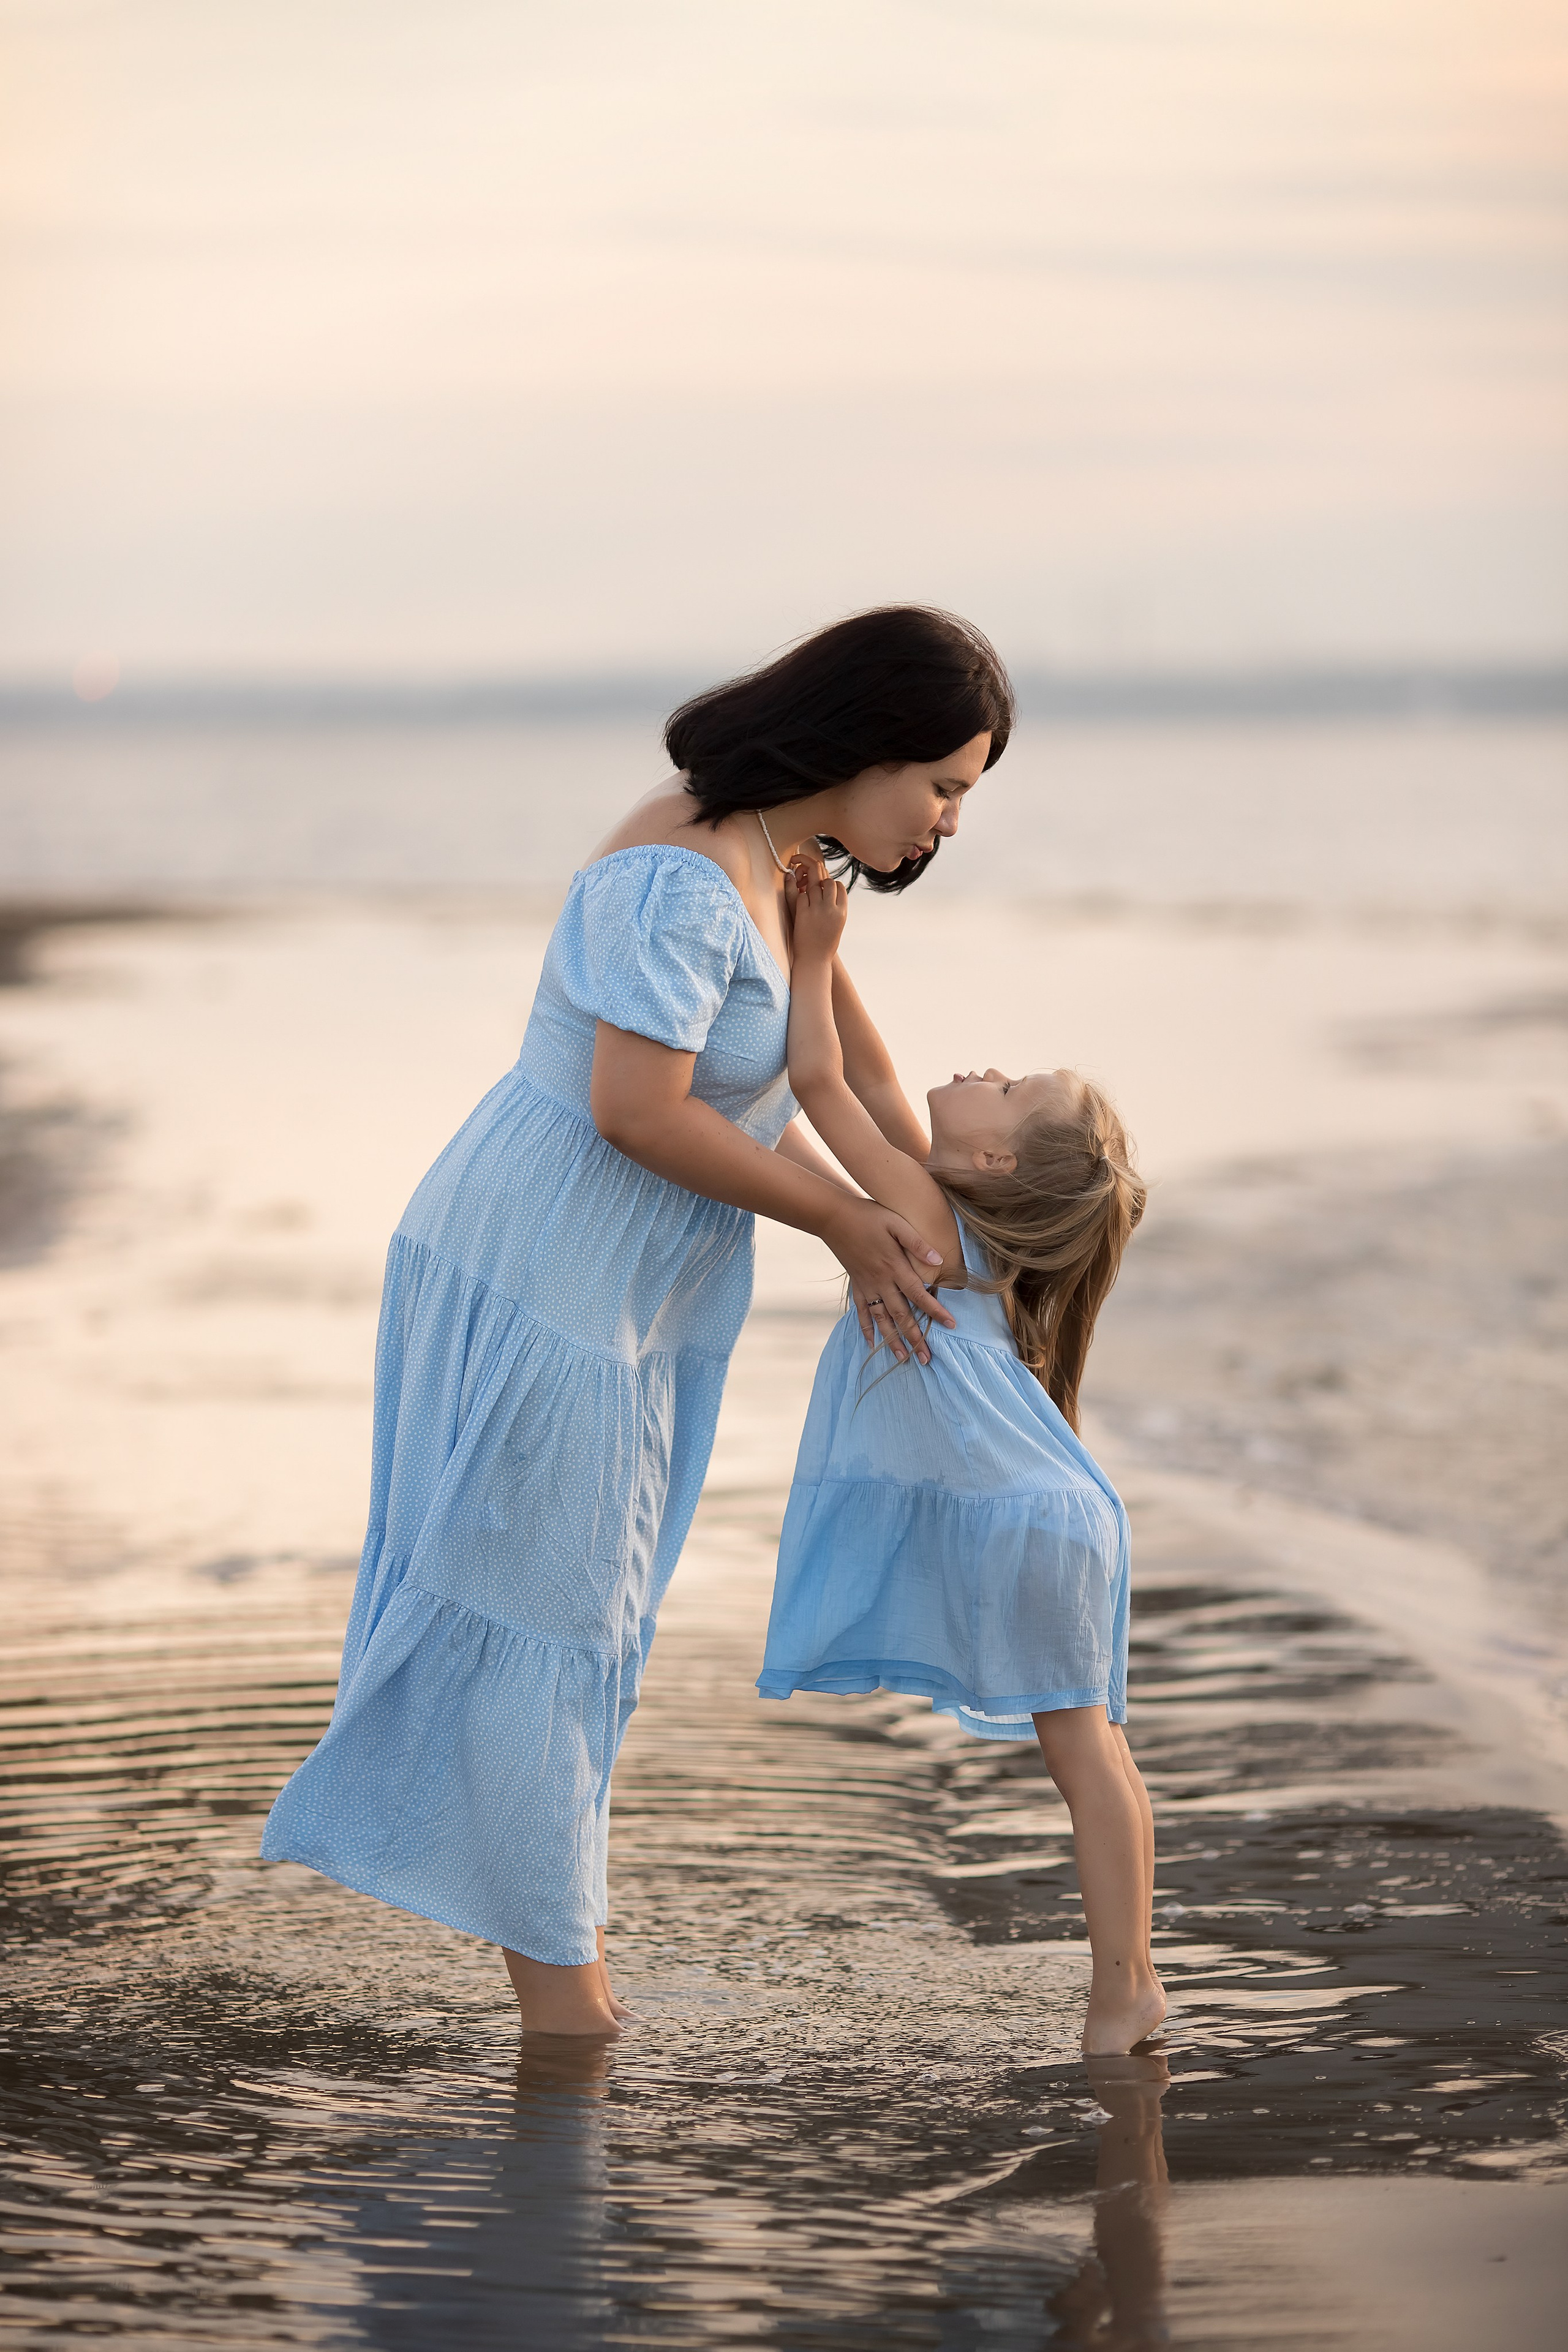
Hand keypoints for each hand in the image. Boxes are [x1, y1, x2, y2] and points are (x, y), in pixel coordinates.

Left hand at [785, 858, 846, 963]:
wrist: (814, 959)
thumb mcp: (838, 924)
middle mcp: (831, 909)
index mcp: (842, 912)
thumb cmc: (826, 943)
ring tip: (810, 900)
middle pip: (828, 882)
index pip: (840, 887)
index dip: (833, 885)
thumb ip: (837, 907)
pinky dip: (801, 899)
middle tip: (817, 890)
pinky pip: (802, 896)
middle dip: (822, 883)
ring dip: (810, 890)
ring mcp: (816, 910)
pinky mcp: (802, 913)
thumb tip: (833, 891)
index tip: (828, 890)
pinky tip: (802, 907)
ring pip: (814, 887)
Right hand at [824, 1196, 954, 1366]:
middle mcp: (880, 1282)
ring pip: (881, 1319)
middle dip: (915, 1338)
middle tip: (927, 1358)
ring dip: (892, 1341)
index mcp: (894, 1266)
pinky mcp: (855, 1285)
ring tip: (903, 1359)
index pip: (919, 1294)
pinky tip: (872, 1344)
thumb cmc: (868, 1216)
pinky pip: (860, 1312)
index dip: (935, 1311)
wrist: (833, 1217)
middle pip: (901, 1315)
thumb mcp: (896, 1223)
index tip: (950, 1325)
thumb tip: (939, 1260)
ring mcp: (866, 1286)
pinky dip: (866, 1329)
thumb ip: (916, 1242)